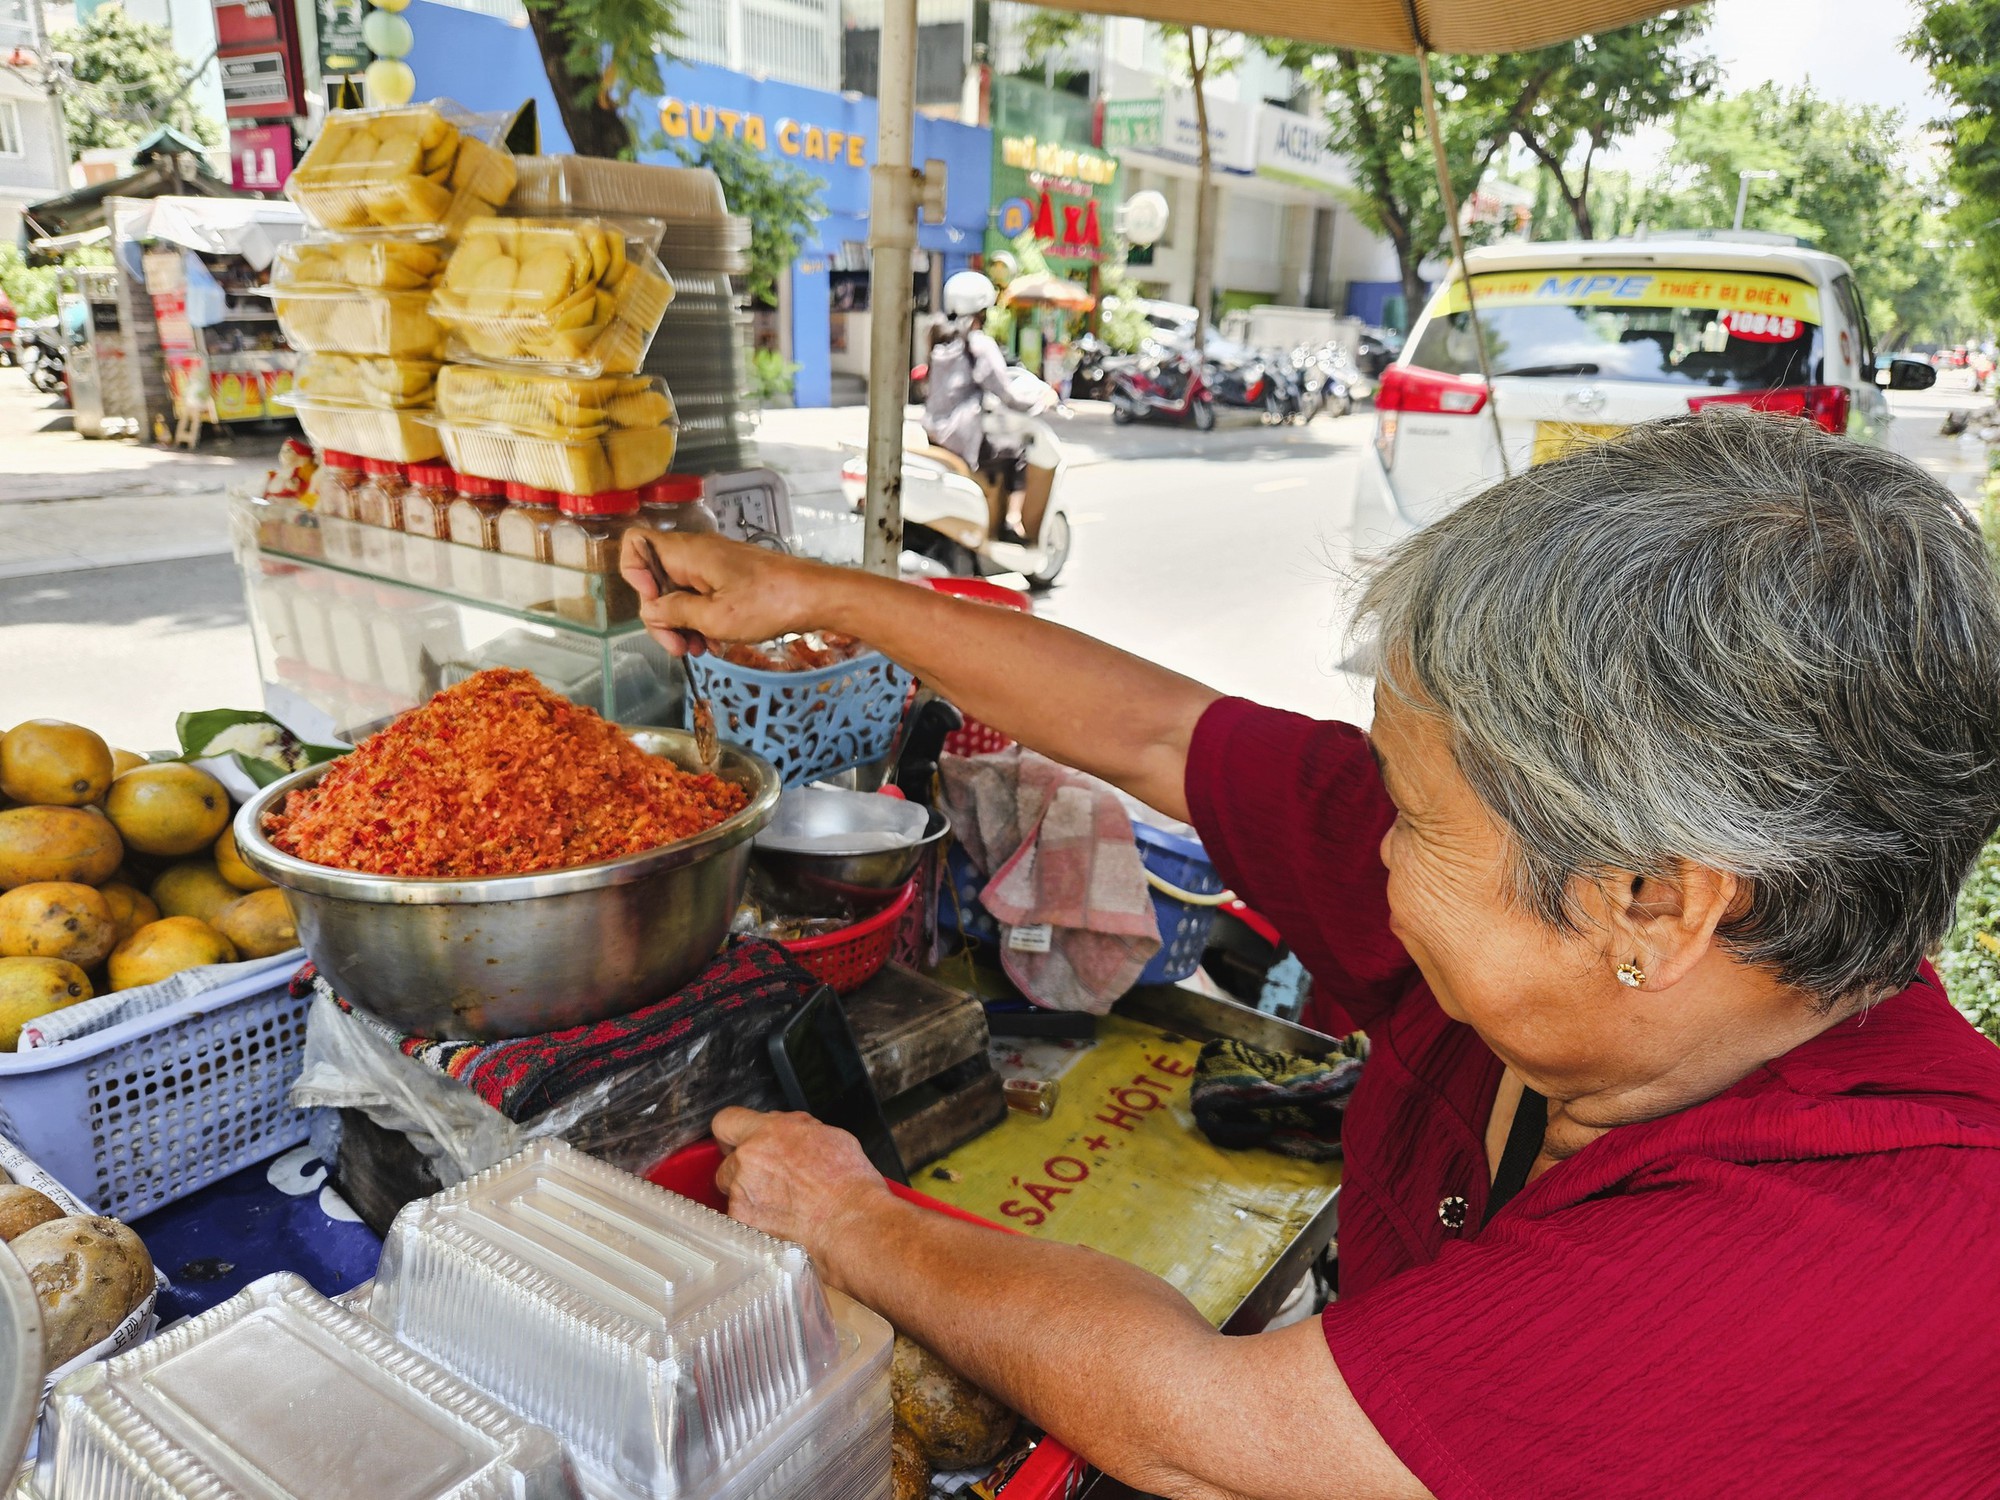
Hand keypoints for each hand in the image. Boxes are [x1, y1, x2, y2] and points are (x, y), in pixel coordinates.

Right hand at [618, 530, 830, 657]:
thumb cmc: (770, 603)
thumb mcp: (714, 617)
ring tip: (701, 650)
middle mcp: (696, 553)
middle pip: (655, 579)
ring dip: (683, 624)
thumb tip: (652, 612)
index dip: (633, 576)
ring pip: (679, 593)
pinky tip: (716, 643)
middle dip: (662, 616)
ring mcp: (714, 565)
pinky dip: (703, 620)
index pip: (635, 544)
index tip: (654, 606)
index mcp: (687, 553)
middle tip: (680, 648)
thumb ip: (674, 613)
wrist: (816, 597)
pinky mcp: (730, 579)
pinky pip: (702, 597)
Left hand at [712, 1106, 891, 1254]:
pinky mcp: (743, 1223)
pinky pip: (739, 1218)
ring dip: (749, 1196)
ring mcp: (742, 1193)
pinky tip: (780, 1222)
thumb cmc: (848, 1184)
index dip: (733, 1134)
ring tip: (781, 1205)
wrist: (852, 1223)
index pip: (727, 1121)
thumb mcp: (828, 1135)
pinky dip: (755, 1221)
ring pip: (732, 1192)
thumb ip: (794, 1128)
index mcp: (768, 1133)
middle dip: (744, 1169)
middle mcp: (749, 1160)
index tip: (738, 1142)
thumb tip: (784, 1129)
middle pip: (728, 1161)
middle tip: (770, 1180)